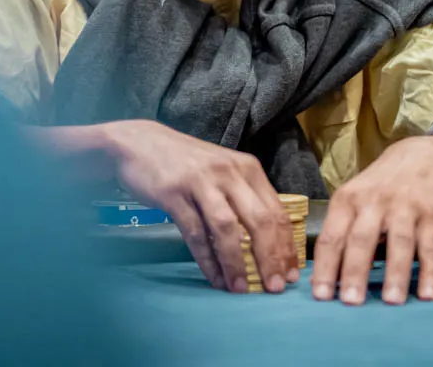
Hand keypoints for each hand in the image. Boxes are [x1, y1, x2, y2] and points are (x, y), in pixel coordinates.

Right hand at [105, 120, 297, 293]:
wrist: (141, 143)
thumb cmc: (186, 162)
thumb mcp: (223, 170)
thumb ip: (244, 197)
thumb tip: (268, 241)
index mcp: (247, 168)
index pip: (276, 211)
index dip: (286, 246)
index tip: (291, 273)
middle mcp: (228, 173)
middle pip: (259, 220)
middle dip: (270, 259)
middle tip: (275, 287)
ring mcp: (200, 182)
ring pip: (227, 229)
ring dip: (236, 263)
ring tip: (241, 289)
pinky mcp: (174, 194)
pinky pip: (195, 233)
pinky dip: (206, 259)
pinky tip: (214, 277)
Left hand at [311, 135, 432, 305]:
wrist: (423, 157)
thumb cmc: (379, 187)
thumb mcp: (354, 198)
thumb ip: (342, 231)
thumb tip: (328, 278)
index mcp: (347, 200)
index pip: (332, 236)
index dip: (325, 267)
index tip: (321, 295)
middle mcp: (374, 202)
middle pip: (362, 240)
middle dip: (355, 272)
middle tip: (350, 302)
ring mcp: (405, 207)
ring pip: (399, 243)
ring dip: (396, 274)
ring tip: (392, 302)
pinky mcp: (432, 214)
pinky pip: (431, 246)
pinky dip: (430, 271)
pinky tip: (427, 295)